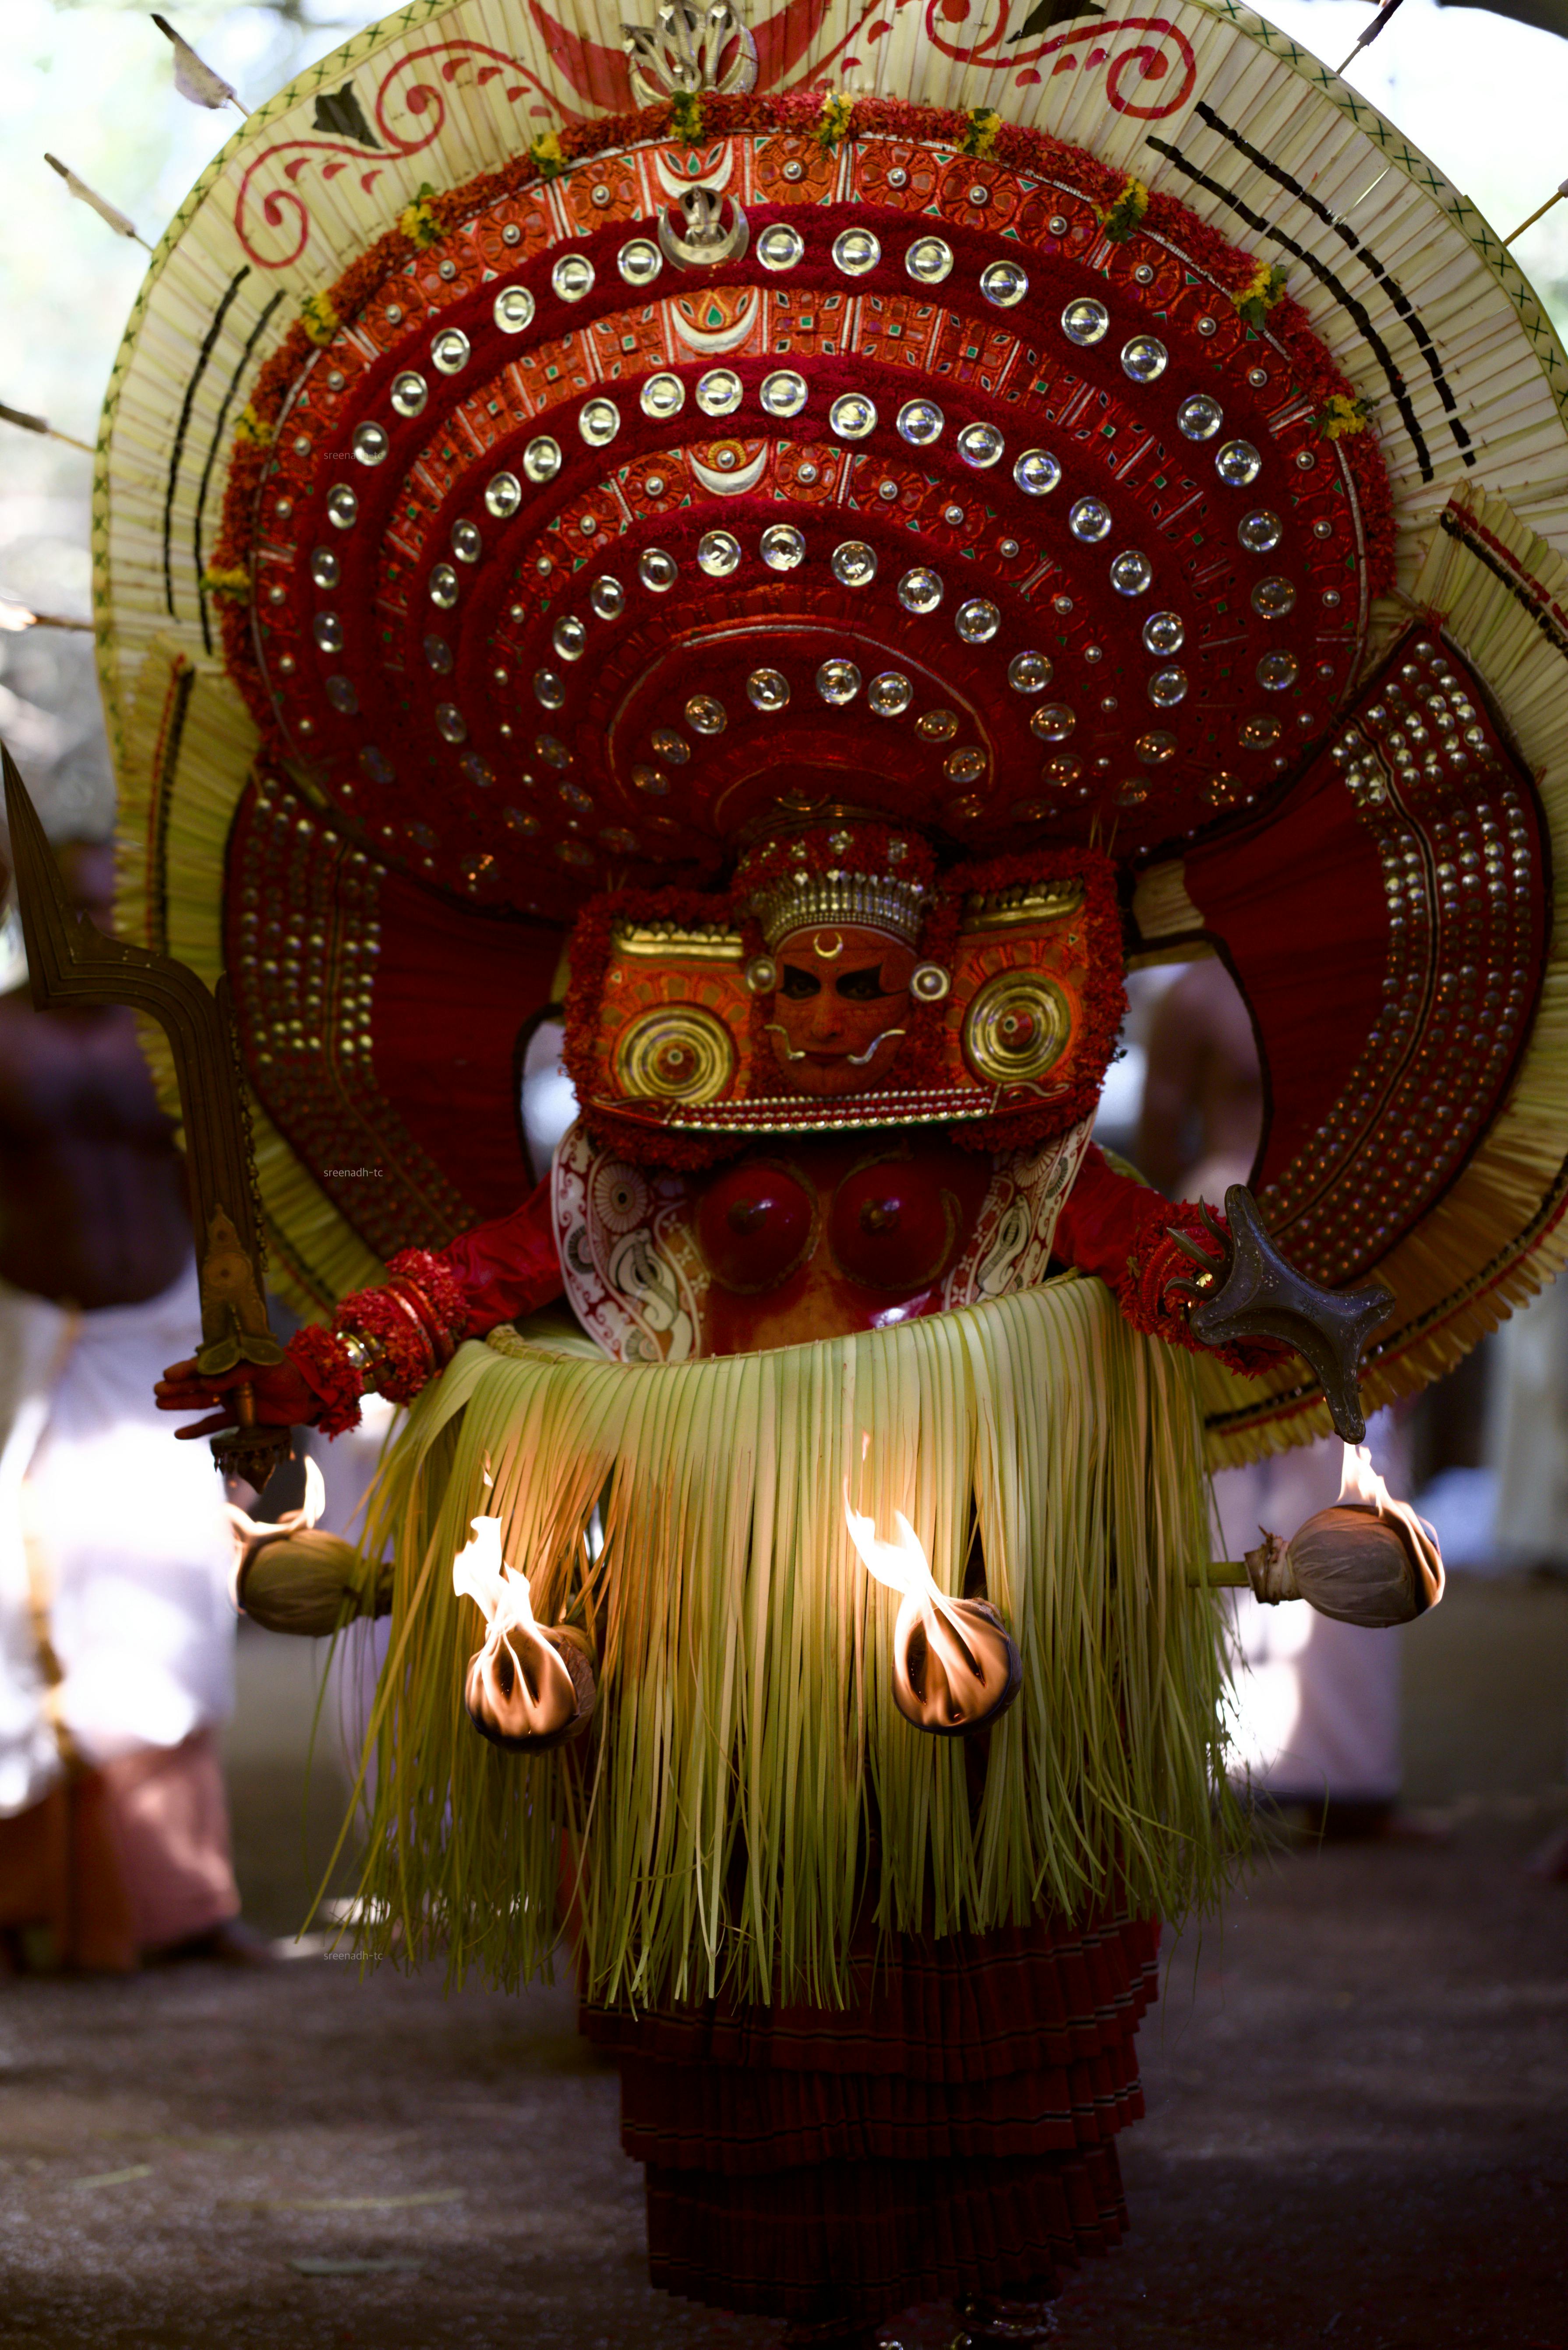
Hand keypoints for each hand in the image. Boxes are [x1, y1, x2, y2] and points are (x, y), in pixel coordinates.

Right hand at [155, 1353, 318, 1439]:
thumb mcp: (266, 1365)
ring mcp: (232, 1399)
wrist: (310, 1396)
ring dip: (181, 1403)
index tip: (169, 1374)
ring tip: (160, 1404)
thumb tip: (208, 1385)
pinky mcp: (238, 1418)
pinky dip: (198, 1429)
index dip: (187, 1369)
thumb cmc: (289, 1373)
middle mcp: (229, 1379)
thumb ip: (238, 1373)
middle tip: (158, 1390)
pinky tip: (179, 1434)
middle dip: (178, 1387)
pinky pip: (214, 1424)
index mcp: (235, 1361)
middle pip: (198, 1384)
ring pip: (202, 1402)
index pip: (206, 1364)